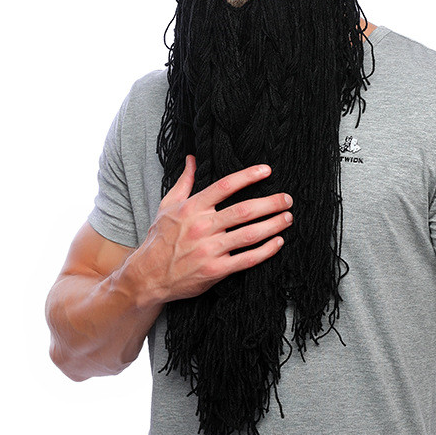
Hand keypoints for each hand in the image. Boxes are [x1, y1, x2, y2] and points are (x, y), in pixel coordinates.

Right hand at [124, 155, 292, 302]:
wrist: (148, 276)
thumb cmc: (159, 239)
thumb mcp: (167, 206)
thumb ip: (184, 181)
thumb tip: (192, 158)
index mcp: (192, 208)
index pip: (225, 186)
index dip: (248, 176)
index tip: (267, 170)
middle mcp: (202, 227)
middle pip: (244, 210)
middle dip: (270, 203)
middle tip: (287, 199)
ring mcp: (209, 250)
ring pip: (249, 234)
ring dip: (273, 225)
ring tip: (287, 218)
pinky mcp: (215, 270)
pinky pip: (247, 259)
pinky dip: (266, 251)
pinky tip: (278, 242)